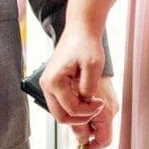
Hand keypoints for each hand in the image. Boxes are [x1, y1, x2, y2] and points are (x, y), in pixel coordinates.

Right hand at [42, 29, 115, 144]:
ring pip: (60, 112)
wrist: (80, 30)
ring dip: (77, 113)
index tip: (101, 103)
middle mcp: (46, 85)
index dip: (89, 111)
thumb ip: (89, 87)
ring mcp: (47, 85)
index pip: (71, 109)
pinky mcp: (52, 84)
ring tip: (92, 102)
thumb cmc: (87, 45)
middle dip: (80, 117)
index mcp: (54, 82)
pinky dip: (73, 106)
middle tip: (96, 108)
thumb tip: (85, 102)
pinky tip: (86, 97)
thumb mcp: (93, 65)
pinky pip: (61, 103)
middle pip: (60, 117)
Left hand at [68, 75, 117, 148]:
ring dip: (84, 120)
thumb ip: (78, 124)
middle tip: (73, 120)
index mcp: (106, 113)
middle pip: (99, 132)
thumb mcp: (75, 102)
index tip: (81, 144)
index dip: (91, 145)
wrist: (87, 51)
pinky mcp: (108, 97)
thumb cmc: (81, 74)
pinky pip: (98, 112)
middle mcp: (112, 109)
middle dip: (85, 130)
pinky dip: (87, 111)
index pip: (104, 141)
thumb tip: (81, 140)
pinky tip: (79, 100)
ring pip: (96, 122)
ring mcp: (111, 103)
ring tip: (74, 106)